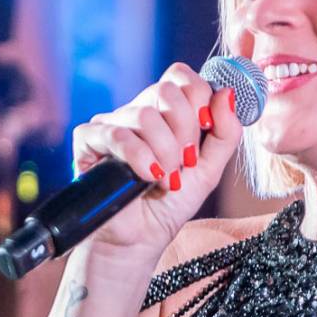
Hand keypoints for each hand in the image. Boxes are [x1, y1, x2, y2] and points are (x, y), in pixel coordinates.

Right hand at [69, 62, 244, 261]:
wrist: (140, 240)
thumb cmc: (170, 204)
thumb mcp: (209, 170)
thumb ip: (225, 133)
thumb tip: (228, 93)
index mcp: (165, 112)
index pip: (180, 76)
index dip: (198, 98)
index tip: (205, 129)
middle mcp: (138, 112)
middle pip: (165, 91)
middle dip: (185, 131)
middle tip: (185, 162)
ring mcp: (111, 124)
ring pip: (144, 115)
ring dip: (165, 152)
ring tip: (167, 179)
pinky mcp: (88, 141)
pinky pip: (116, 135)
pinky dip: (140, 158)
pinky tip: (147, 178)